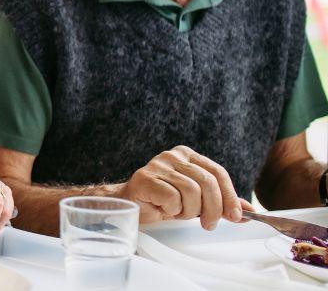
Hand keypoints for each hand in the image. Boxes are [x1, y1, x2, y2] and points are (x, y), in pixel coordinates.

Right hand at [118, 145, 252, 229]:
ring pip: (191, 191)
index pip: (218, 172)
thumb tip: (249, 211)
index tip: (236, 216)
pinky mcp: (145, 178)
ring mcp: (157, 164)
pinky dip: (172, 210)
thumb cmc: (164, 202)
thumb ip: (220, 202)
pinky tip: (164, 209)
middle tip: (209, 224)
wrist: (131, 205)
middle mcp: (173, 155)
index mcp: (188, 155)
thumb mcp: (197, 202)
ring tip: (179, 213)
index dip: (230, 196)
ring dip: (189, 211)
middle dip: (214, 208)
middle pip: (207, 182)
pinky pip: (172, 198)